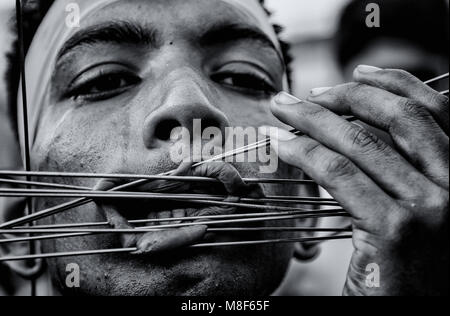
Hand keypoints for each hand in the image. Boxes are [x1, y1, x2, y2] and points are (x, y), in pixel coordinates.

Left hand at [270, 66, 448, 295]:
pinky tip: (282, 144)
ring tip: (281, 111)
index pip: (434, 112)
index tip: (356, 73)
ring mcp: (430, 208)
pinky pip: (339, 173)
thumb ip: (404, 171)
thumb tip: (358, 129)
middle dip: (342, 96)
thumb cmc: (412, 270)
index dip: (392, 83)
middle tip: (302, 95)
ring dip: (312, 118)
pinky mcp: (395, 230)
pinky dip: (304, 152)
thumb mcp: (421, 210)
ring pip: (360, 141)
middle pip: (396, 117)